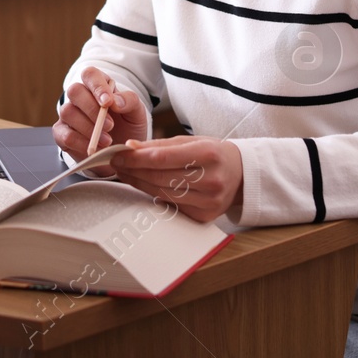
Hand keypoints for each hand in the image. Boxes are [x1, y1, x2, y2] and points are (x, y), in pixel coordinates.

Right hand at [54, 66, 149, 161]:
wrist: (122, 153)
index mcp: (99, 85)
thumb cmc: (128, 127)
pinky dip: (82, 143)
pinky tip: (95, 148)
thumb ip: (130, 101)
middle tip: (110, 125)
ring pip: (68, 112)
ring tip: (107, 140)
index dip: (97, 86)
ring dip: (88, 128)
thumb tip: (115, 101)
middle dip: (92, 109)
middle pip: (74, 90)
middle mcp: (81, 97)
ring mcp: (69, 114)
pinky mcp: (62, 133)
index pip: (90, 74)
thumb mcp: (137, 113)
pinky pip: (65, 135)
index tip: (108, 102)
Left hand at [108, 136, 243, 222]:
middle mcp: (211, 180)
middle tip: (116, 163)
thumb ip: (161, 145)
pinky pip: (171, 205)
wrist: (241, 175)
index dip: (136, 158)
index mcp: (209, 154)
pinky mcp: (204, 216)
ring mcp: (209, 201)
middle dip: (133, 170)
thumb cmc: (213, 154)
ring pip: (162, 193)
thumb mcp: (192, 141)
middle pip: (160, 177)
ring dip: (138, 183)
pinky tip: (143, 186)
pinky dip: (154, 194)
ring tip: (125, 173)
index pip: (162, 158)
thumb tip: (130, 147)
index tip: (118, 154)